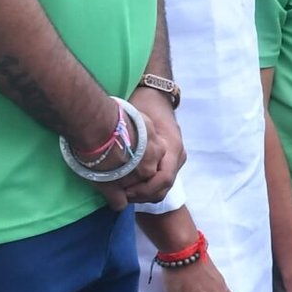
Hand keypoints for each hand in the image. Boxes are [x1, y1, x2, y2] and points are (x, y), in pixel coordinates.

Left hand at [108, 89, 183, 210]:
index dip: (143, 190)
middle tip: (119, 195)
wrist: (155, 96)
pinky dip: (145, 187)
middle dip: (141, 195)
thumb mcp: (136, 124)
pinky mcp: (169, 161)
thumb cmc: (144, 107)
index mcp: (173, 147)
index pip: (163, 179)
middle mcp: (178, 156)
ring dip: (142, 194)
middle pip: (163, 188)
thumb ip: (129, 148)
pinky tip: (128, 185)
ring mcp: (175, 159)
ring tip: (122, 192)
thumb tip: (114, 173)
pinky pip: (160, 181)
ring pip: (162, 188)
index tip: (124, 190)